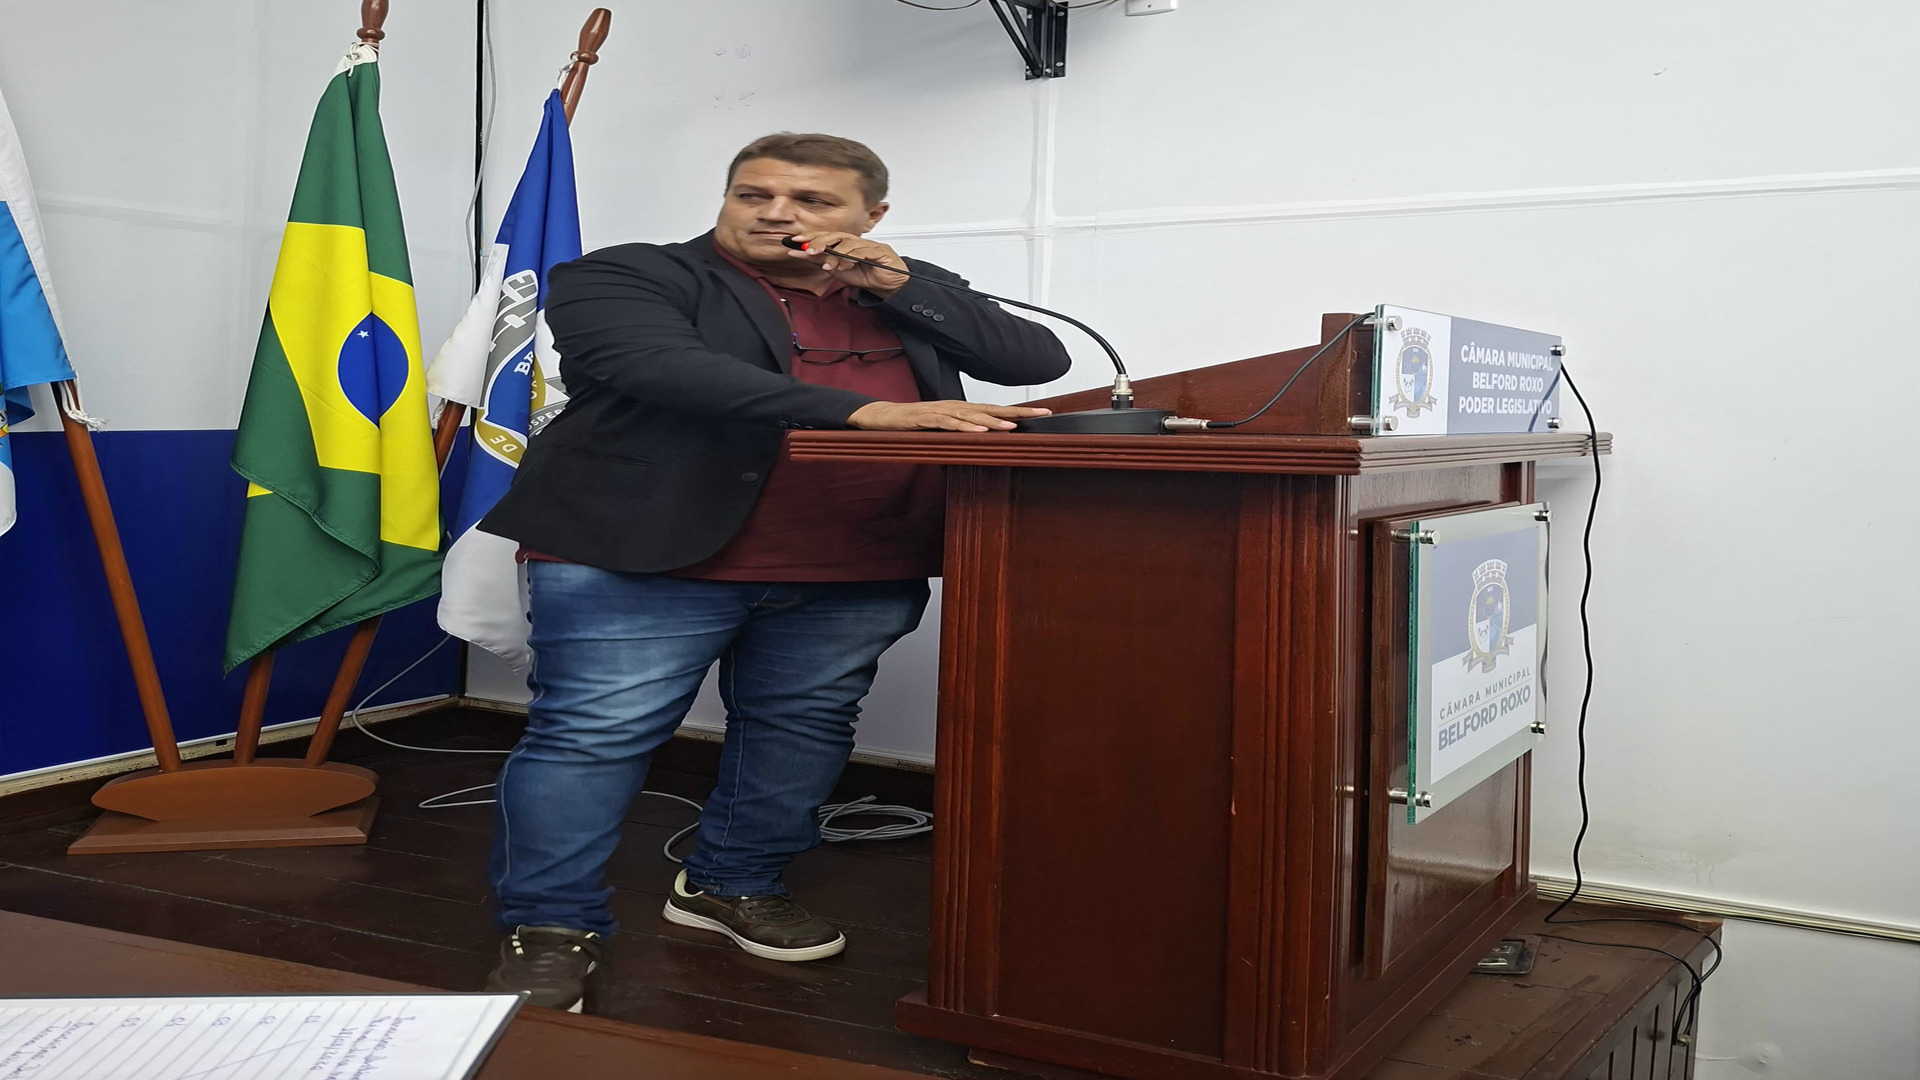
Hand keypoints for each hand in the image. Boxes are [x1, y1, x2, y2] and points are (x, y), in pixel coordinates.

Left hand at [787, 232, 910, 295]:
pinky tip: (844, 265)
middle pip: (836, 235)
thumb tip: (798, 254)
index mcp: (845, 244)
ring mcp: (868, 245)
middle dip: (820, 241)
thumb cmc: (866, 276)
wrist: (888, 286)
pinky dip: (852, 257)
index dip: (810, 236)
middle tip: (808, 249)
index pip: (826, 236)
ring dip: (836, 252)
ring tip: (826, 263)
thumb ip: (819, 261)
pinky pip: (863, 251)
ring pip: (849, 242)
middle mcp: (855, 241)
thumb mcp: (838, 271)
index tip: (795, 240)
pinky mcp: (880, 251)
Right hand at [846, 400, 1053, 432]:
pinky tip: (977, 432)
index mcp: (962, 409)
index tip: (1044, 414)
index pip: (995, 410)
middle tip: (1042, 415)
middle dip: (1017, 413)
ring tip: (1013, 427)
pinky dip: (963, 427)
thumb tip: (987, 440)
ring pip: (972, 416)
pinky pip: (947, 423)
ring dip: (993, 421)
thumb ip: (963, 431)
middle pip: (991, 409)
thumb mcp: (943, 427)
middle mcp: (955, 407)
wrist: (882, 416)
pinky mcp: (925, 419)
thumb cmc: (913, 423)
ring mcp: (940, 412)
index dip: (1019, 412)